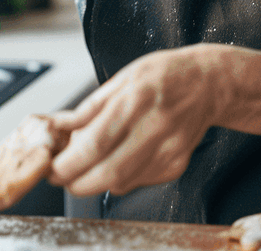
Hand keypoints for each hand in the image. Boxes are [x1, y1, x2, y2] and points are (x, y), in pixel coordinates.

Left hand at [47, 45, 232, 196]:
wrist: (208, 83)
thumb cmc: (163, 76)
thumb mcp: (121, 79)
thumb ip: (89, 108)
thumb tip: (60, 128)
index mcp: (135, 100)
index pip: (94, 145)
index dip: (67, 164)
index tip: (52, 168)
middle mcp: (155, 127)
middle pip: (108, 173)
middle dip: (77, 182)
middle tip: (62, 176)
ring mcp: (169, 149)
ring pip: (122, 183)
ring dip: (96, 181)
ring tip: (86, 166)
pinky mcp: (177, 164)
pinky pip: (139, 181)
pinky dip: (120, 177)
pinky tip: (118, 160)